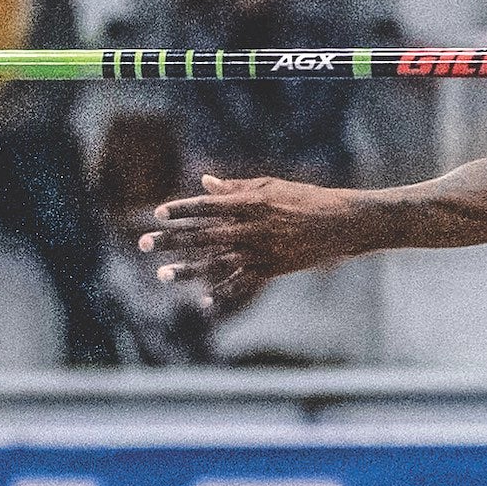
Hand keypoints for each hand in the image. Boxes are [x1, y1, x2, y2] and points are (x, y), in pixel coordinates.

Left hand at [139, 174, 363, 306]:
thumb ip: (237, 187)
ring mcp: (262, 251)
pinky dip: (223, 292)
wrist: (343, 223)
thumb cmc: (307, 198)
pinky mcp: (273, 268)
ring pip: (216, 263)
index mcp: (251, 202)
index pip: (207, 206)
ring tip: (162, 275)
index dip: (182, 209)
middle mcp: (252, 227)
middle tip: (143, 243)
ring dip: (187, 270)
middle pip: (203, 235)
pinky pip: (242, 282)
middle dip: (171, 240)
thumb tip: (205, 184)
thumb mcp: (272, 186)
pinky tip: (204, 301)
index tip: (158, 213)